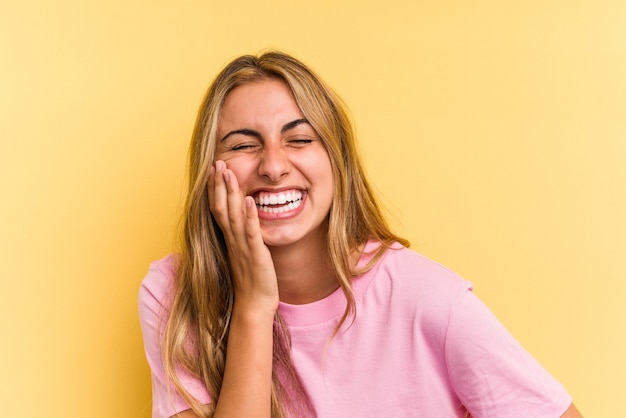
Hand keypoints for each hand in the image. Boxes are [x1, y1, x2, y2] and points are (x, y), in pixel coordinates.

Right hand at [208, 160, 278, 313]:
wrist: (254, 305)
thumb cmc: (251, 279)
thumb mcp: (244, 253)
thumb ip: (241, 235)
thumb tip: (243, 218)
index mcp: (230, 239)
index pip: (218, 209)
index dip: (215, 189)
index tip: (214, 170)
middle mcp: (232, 240)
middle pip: (221, 208)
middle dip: (219, 185)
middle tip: (217, 163)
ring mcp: (242, 247)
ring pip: (233, 216)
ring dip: (230, 194)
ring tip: (228, 173)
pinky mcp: (255, 255)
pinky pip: (251, 233)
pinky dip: (250, 216)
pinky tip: (250, 200)